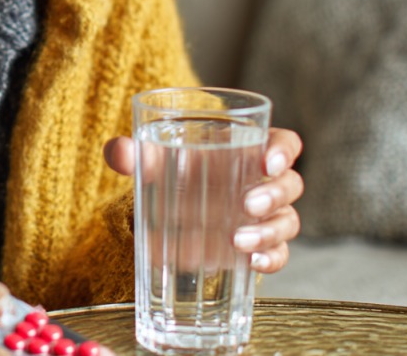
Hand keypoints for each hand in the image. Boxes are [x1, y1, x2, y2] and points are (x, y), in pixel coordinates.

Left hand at [102, 127, 302, 273]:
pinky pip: (279, 253)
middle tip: (247, 203)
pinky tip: (252, 263)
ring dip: (268, 232)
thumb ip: (136, 153)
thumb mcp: (154, 159)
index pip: (284, 144)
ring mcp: (265, 217)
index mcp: (248, 149)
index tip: (267, 162)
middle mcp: (263, 182)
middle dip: (274, 195)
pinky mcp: (258, 245)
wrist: (168, 204)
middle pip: (290, 184)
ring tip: (237, 241)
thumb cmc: (173, 170)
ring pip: (287, 221)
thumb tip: (117, 151)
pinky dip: (270, 259)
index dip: (282, 151)